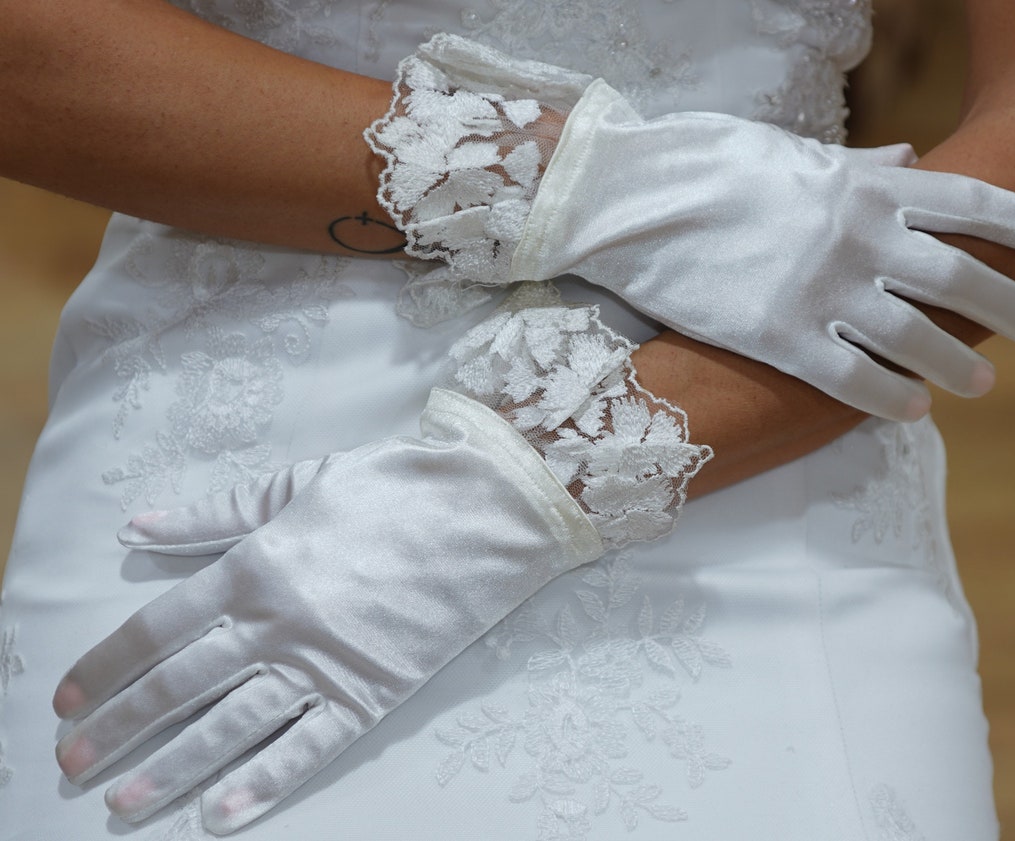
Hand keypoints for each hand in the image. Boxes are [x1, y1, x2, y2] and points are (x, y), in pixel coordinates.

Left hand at [53, 389, 602, 833]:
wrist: (485, 510)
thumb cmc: (393, 488)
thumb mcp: (297, 485)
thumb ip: (215, 514)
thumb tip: (138, 526)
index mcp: (254, 566)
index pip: (157, 628)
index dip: (104, 667)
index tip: (68, 700)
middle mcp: (277, 623)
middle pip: (178, 687)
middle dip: (118, 730)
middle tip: (72, 766)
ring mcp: (325, 664)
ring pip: (232, 728)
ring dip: (171, 771)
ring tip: (123, 808)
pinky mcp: (372, 692)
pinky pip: (310, 749)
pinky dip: (265, 784)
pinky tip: (222, 814)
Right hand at [367, 34, 1014, 420]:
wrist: (630, 198)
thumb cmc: (705, 167)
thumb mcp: (792, 153)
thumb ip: (859, 166)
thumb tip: (909, 158)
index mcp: (863, 185)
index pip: (971, 201)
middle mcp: (858, 237)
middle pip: (960, 277)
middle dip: (1009, 305)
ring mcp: (821, 289)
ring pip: (916, 337)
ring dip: (958, 363)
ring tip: (981, 382)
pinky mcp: (777, 335)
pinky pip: (853, 378)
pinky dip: (891, 397)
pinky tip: (913, 411)